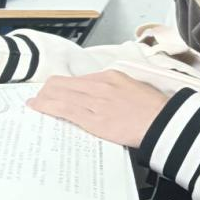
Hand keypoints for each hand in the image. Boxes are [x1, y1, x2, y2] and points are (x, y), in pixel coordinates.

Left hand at [27, 70, 167, 147]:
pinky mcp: (93, 119)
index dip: (63, 86)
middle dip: (48, 91)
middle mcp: (99, 85)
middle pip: (63, 84)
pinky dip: (47, 107)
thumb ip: (116, 89)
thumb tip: (104, 95)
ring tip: (35, 104)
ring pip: (59, 95)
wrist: (164, 122)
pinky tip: (37, 108)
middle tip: (39, 98)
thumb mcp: (134, 88)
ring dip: (44, 99)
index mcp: (110, 77)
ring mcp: (95, 102)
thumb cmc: (154, 109)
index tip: (56, 91)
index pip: (77, 79)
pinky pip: (64, 110)